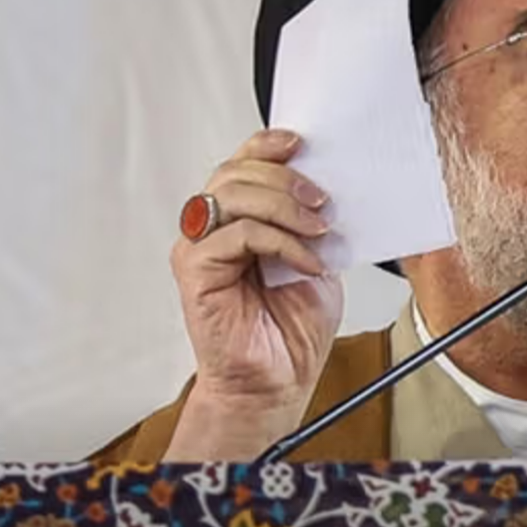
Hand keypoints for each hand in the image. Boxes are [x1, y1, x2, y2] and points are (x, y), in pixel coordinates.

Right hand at [165, 129, 343, 458]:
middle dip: (284, 178)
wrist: (276, 383)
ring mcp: (200, 249)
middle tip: (323, 201)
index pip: (241, 165)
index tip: (301, 143)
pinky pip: (237, 234)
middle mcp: (212, 229)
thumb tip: (331, 188)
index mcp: (237, 220)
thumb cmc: (291, 330)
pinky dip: (279, 241)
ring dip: (283, 205)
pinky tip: (306, 263)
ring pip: (232, 195)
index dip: (266, 146)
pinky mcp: (196, 271)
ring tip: (320, 229)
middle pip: (235, 173)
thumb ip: (313, 224)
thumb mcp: (316, 260)